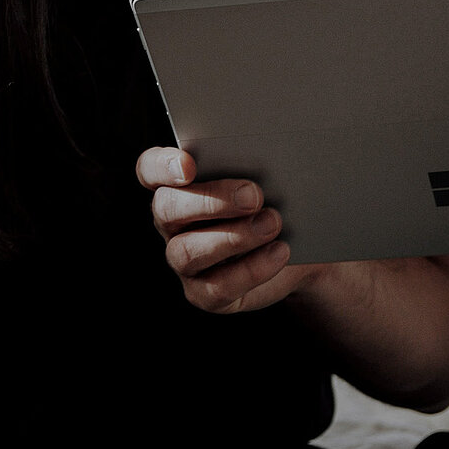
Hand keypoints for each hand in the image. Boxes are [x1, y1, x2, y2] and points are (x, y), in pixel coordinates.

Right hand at [136, 147, 317, 312]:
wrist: (298, 248)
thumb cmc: (277, 201)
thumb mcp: (270, 178)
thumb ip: (257, 163)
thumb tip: (266, 155)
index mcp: (178, 185)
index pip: (150, 170)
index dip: (161, 166)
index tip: (189, 165)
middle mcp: (173, 223)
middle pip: (167, 208)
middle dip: (210, 201)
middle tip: (253, 195)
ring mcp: (184, 261)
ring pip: (187, 251)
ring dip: (233, 237)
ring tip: (272, 223)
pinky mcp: (204, 293)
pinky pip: (217, 286)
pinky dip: (251, 269)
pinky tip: (278, 251)